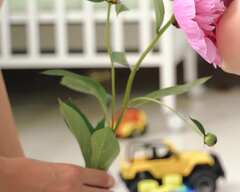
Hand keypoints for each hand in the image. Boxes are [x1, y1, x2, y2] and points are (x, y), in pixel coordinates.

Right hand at [0, 157, 114, 191]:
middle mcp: (73, 189)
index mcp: (73, 174)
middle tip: (105, 191)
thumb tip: (86, 181)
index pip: (102, 179)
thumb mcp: (56, 169)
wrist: (7, 180)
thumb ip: (74, 176)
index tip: (109, 182)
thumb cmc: (27, 171)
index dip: (108, 181)